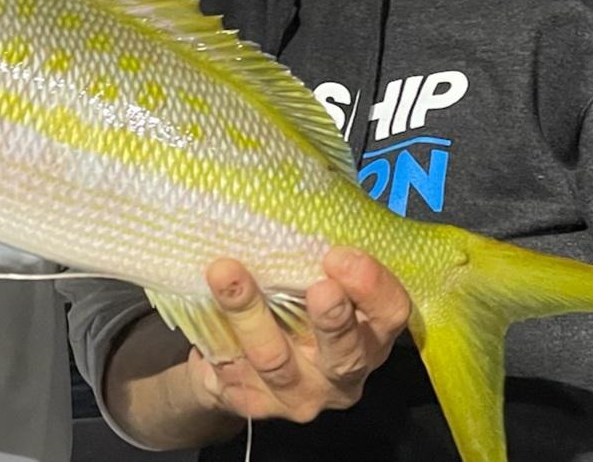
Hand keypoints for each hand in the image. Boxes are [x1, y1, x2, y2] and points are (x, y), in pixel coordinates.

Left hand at [188, 248, 409, 423]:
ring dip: (249, 313)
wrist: (236, 361)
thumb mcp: (312, 279)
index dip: (372, 287)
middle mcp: (343, 373)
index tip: (339, 254)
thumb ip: (317, 253)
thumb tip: (302, 187)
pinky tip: (202, 306)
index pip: (390, 314)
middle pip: (345, 353)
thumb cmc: (288, 304)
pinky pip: (234, 371)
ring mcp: (300, 395)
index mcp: (369, 334)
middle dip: (333, 320)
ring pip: (276, 360)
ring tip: (225, 272)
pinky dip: (217, 336)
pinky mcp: (256, 405)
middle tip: (319, 288)